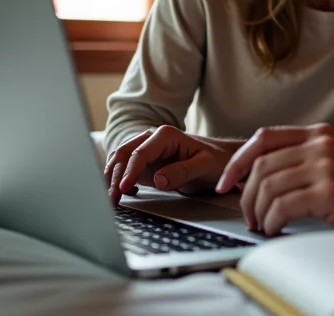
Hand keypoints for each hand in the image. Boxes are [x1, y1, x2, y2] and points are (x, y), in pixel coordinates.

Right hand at [104, 126, 232, 204]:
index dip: (129, 171)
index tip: (124, 187)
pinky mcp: (147, 164)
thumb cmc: (215, 161)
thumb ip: (182, 172)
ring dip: (113, 178)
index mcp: (165, 135)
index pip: (140, 152)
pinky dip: (119, 180)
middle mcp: (153, 140)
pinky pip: (126, 169)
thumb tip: (158, 180)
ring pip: (121, 161)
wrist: (221, 161)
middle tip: (111, 198)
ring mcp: (148, 151)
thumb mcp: (204, 166)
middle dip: (115, 175)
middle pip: (124, 154)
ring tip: (112, 198)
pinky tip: (126, 193)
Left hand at [216, 124, 333, 235]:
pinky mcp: (329, 189)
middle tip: (249, 217)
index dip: (239, 161)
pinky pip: (282, 206)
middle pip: (261, 166)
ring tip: (264, 226)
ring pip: (268, 187)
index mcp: (320, 133)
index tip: (228, 183)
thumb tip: (262, 178)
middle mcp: (321, 143)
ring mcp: (325, 164)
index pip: (263, 138)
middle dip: (247, 196)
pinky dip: (272, 221)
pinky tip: (276, 229)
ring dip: (259, 212)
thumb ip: (304, 159)